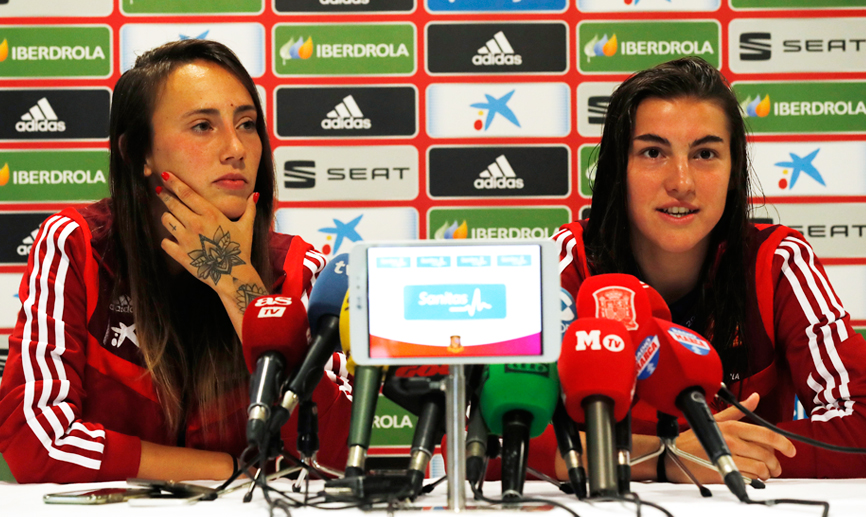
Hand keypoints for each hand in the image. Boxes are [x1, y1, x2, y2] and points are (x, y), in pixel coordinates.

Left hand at [154, 169, 257, 290]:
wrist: (233, 275)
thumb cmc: (240, 250)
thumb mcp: (246, 227)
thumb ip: (249, 209)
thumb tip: (255, 195)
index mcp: (210, 214)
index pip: (186, 193)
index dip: (174, 182)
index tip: (165, 175)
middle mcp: (195, 224)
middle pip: (172, 203)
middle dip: (165, 195)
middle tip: (160, 191)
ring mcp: (186, 239)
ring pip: (166, 220)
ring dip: (167, 217)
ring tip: (171, 218)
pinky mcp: (180, 254)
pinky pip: (164, 242)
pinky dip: (168, 240)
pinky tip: (174, 240)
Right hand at [667, 393, 796, 482]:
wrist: (673, 456)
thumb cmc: (692, 439)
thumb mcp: (715, 419)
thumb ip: (738, 410)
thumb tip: (755, 397)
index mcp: (732, 426)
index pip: (767, 434)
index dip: (784, 444)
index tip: (791, 450)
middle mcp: (732, 440)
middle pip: (767, 453)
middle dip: (776, 463)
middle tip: (775, 466)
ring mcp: (729, 457)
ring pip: (762, 467)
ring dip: (767, 473)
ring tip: (764, 473)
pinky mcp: (726, 472)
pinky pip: (751, 478)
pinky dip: (757, 480)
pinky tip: (753, 477)